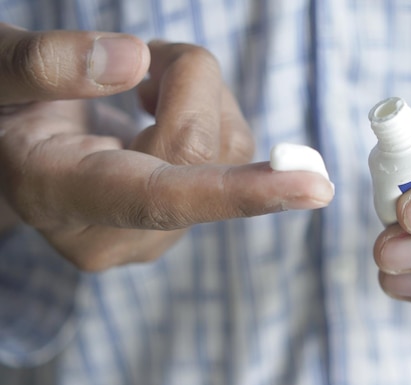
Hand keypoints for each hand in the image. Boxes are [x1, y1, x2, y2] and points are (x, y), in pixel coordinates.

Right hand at [0, 25, 333, 270]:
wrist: (6, 160)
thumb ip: (47, 66)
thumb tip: (134, 60)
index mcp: (61, 196)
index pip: (163, 199)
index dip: (240, 192)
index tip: (314, 187)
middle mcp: (117, 232)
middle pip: (204, 151)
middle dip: (189, 81)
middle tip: (141, 58)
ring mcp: (153, 234)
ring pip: (228, 149)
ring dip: (201, 95)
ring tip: (141, 89)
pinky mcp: (177, 222)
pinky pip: (229, 156)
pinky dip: (209, 113)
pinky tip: (161, 112)